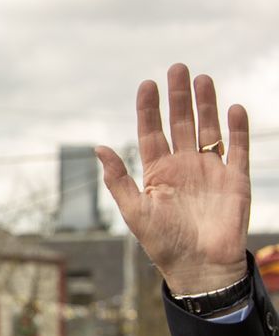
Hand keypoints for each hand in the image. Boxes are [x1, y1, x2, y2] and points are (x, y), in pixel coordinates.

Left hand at [97, 65, 249, 293]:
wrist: (199, 268)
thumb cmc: (163, 243)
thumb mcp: (134, 210)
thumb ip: (118, 179)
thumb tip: (98, 147)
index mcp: (157, 173)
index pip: (151, 132)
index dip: (149, 109)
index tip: (147, 83)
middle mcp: (183, 167)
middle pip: (180, 124)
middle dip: (178, 97)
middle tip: (177, 67)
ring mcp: (209, 171)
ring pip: (207, 129)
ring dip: (206, 105)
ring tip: (202, 79)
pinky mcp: (234, 180)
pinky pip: (237, 149)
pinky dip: (236, 129)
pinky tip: (232, 108)